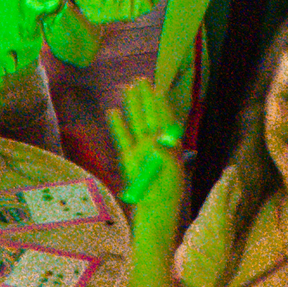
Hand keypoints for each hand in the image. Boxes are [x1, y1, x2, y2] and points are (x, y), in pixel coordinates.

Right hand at [111, 78, 185, 218]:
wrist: (155, 206)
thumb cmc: (169, 189)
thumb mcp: (174, 172)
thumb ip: (168, 155)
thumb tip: (159, 141)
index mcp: (169, 142)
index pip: (164, 117)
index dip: (160, 103)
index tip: (156, 89)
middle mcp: (154, 141)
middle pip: (149, 115)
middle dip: (145, 97)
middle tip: (140, 80)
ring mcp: (140, 147)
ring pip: (135, 121)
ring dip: (132, 105)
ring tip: (127, 88)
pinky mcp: (127, 156)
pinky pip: (121, 137)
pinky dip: (117, 125)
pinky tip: (113, 111)